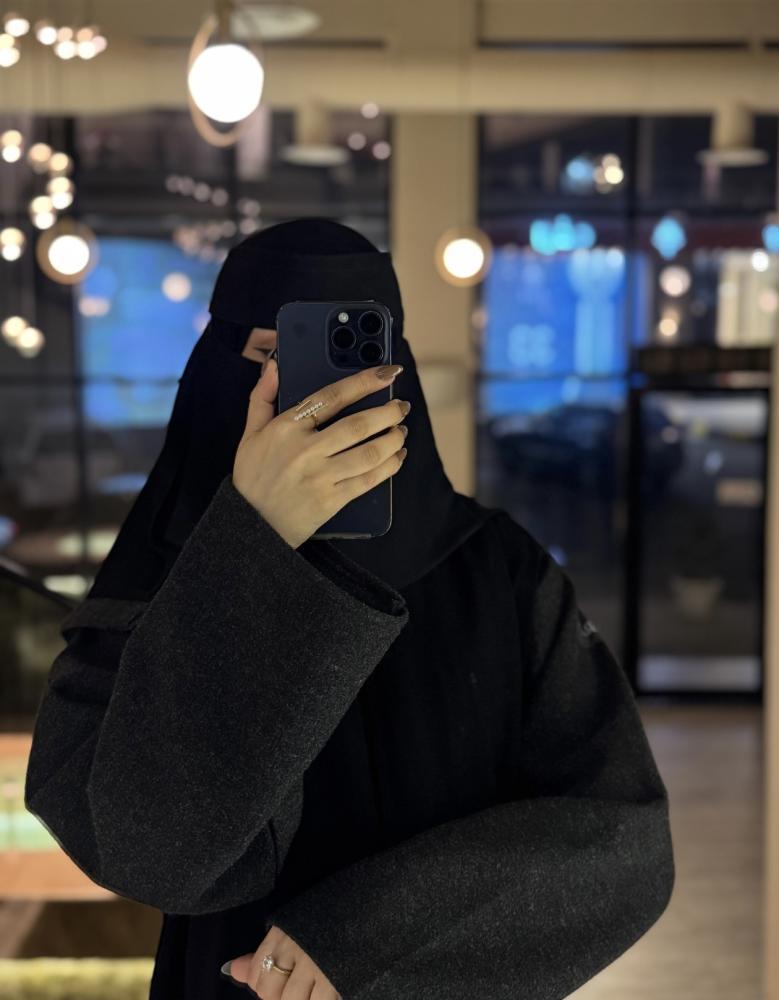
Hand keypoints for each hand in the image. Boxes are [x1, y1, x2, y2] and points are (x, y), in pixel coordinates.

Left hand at [221, 924, 341, 999]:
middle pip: (269, 992)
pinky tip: (322, 993)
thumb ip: (261, 953)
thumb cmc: (328, 917)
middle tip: (296, 986)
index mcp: (281, 931)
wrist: (369, 902)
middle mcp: (294, 946)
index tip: (278, 982)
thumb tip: (232, 970)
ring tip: (310, 990)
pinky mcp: (335, 978)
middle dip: (278, 996)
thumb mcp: (291, 927)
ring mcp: (314, 964)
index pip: (256, 973)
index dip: (262, 985)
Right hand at [232, 357, 409, 549]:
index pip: (332, 397)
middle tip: (401, 406)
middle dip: (388, 412)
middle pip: (358, 425)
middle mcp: (306, 451)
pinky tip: (397, 457)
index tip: (387, 373)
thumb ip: (262, 397)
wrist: (250, 525)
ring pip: (369, 453)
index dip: (364, 382)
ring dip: (393, 439)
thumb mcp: (250, 435)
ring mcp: (320, 477)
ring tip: (401, 431)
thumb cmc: (253, 478)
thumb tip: (275, 366)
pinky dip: (390, 467)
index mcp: (286, 428)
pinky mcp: (332, 500)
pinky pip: (368, 480)